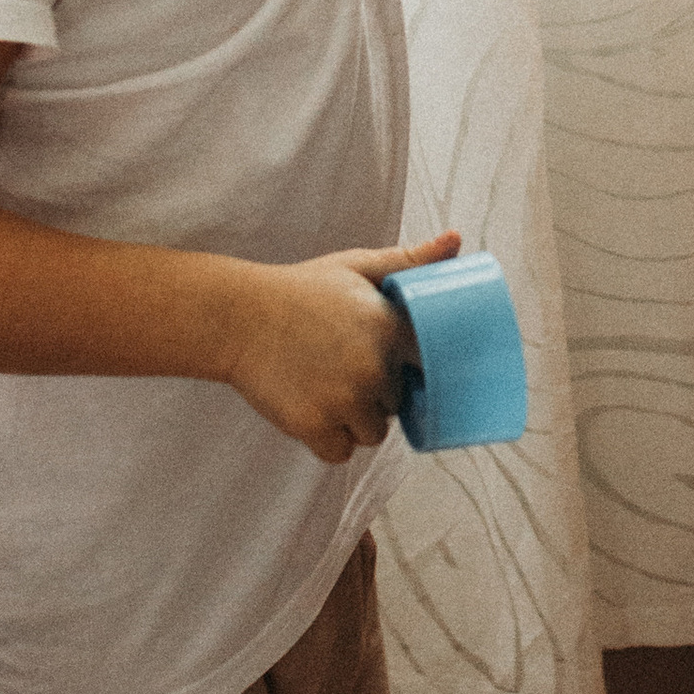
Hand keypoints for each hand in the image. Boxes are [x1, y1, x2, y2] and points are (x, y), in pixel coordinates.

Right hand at [220, 230, 460, 462]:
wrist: (236, 317)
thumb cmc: (299, 291)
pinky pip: (340, 453)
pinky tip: (310, 408)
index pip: (427, 367)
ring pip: (372, 432)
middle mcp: (373, 367)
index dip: (410, 370)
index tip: (396, 367)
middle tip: (340, 366)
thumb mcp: (356, 266)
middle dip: (376, 392)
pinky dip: (327, 440)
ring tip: (324, 387)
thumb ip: (408, 260)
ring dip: (354, 420)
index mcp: (389, 327)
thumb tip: (457, 240)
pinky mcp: (314, 425)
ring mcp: (344, 399)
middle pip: (395, 402)